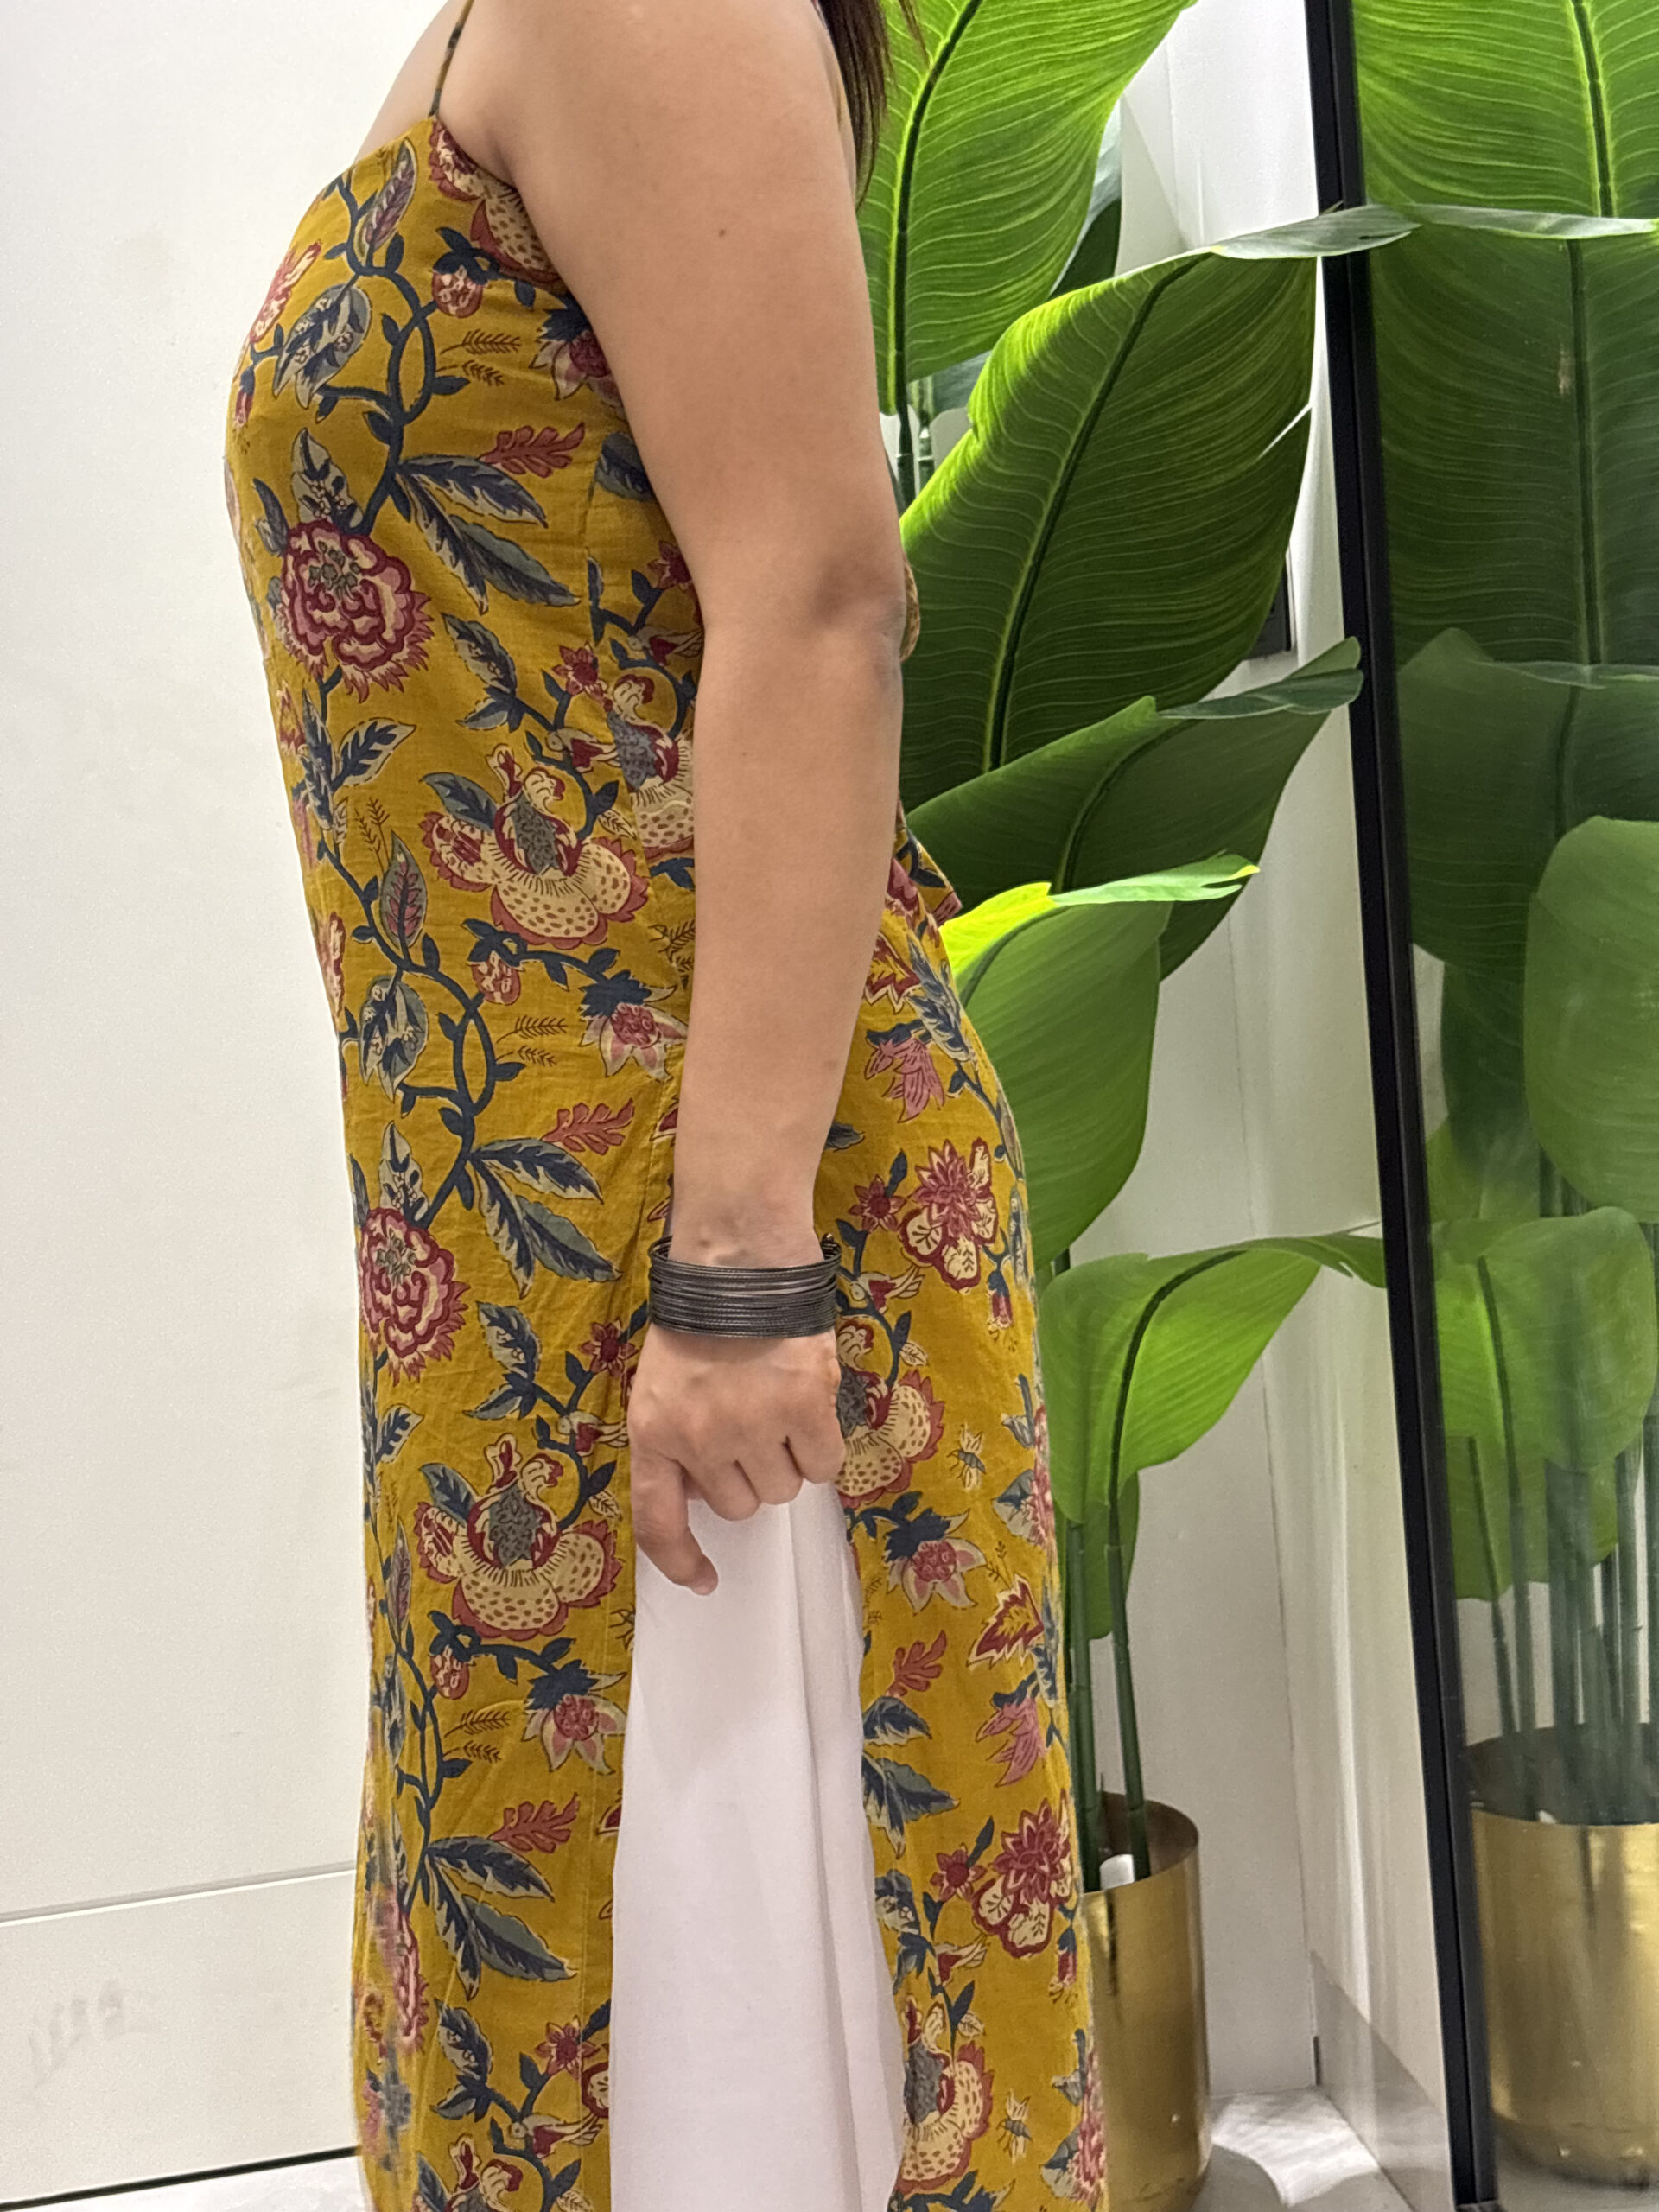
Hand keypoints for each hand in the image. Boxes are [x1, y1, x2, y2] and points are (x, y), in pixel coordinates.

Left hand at [625, 1322, 846, 1595]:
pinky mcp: (804, 1407)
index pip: (658, 1520)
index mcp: (653, 1431)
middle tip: (752, 1424)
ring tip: (778, 1402)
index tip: (704, 1580)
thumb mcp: (661, 1382)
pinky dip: (822, 1446)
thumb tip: (709, 1487)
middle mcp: (699, 1438)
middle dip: (748, 1474)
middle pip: (739, 1504)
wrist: (739, 1255)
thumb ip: (678, 1437)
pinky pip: (824, 1465)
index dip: (680, 1560)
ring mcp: (753, 1425)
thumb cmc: (702, 1313)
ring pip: (783, 1488)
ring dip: (787, 1457)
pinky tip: (809, 1404)